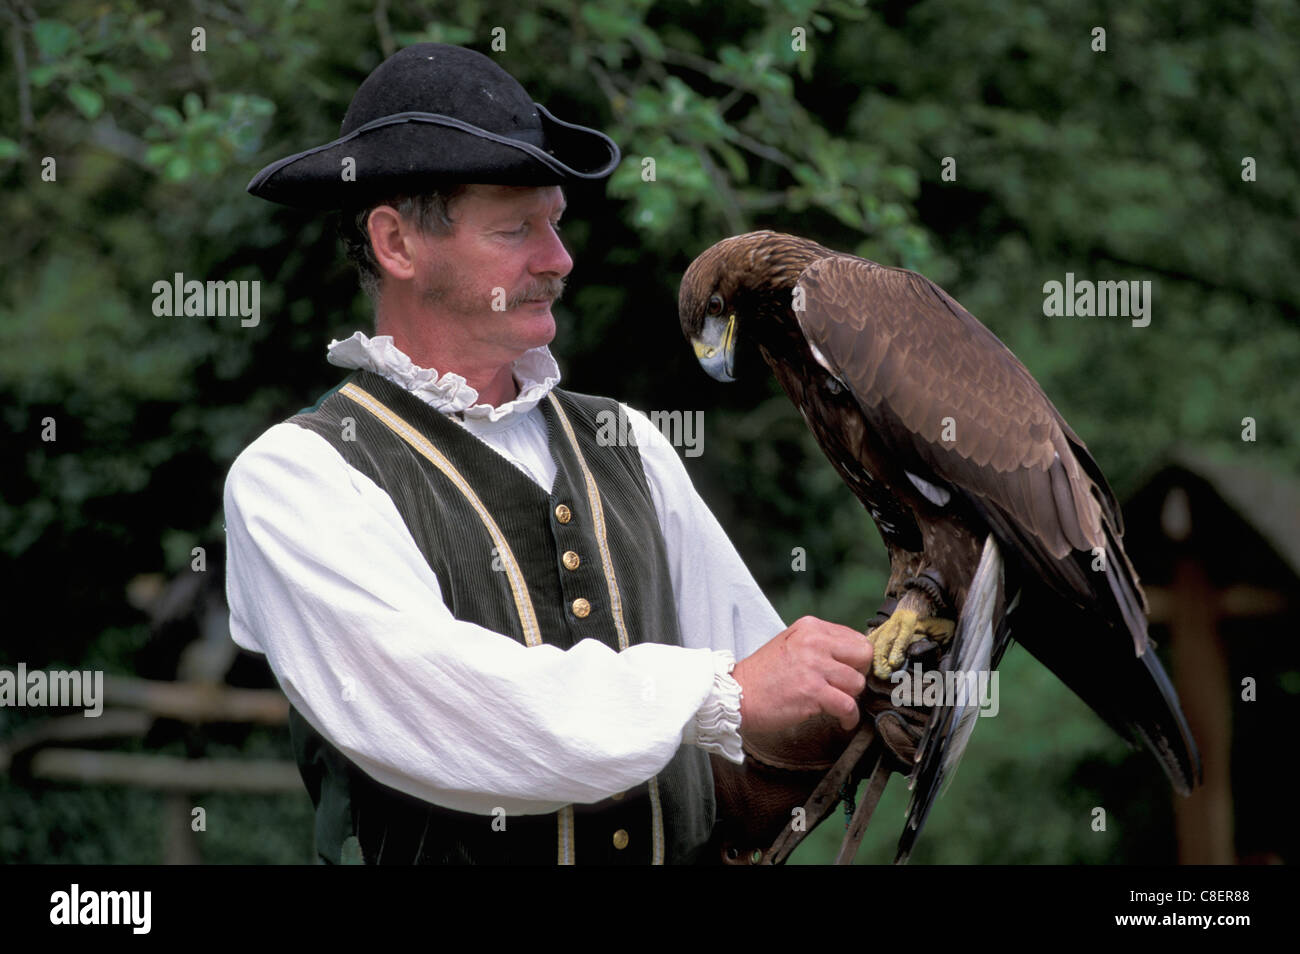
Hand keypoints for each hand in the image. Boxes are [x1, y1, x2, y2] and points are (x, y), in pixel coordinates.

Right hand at [731, 616, 872, 733]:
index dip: (857, 659)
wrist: (737, 695)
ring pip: (857, 683)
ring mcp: (814, 666)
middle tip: (845, 687)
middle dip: (858, 675)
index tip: (849, 672)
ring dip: (850, 698)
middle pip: (863, 657)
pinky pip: (848, 705)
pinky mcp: (812, 692)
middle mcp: (814, 642)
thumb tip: (854, 655)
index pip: (856, 639)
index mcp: (810, 627)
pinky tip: (842, 721)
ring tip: (836, 703)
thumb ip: (820, 643)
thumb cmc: (764, 674)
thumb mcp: (791, 643)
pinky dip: (849, 717)